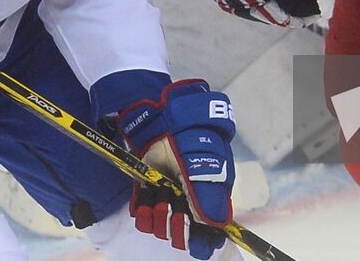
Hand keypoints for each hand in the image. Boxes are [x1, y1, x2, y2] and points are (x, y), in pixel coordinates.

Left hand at [119, 80, 235, 259]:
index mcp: (211, 197)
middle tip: (172, 208)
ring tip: (158, 194)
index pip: (210, 234)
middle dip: (176, 226)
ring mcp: (169, 198)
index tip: (193, 239)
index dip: (202, 241)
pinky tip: (145, 197)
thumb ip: (209, 195)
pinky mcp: (149, 193)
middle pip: (183, 235)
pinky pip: (144, 217)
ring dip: (158, 216)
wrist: (161, 117)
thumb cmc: (189, 136)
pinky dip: (143, 211)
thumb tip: (217, 224)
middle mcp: (190, 203)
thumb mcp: (202, 164)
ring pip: (162, 228)